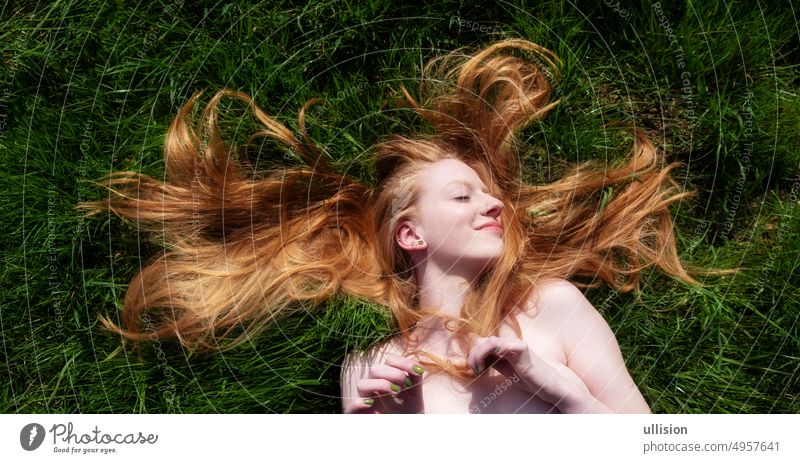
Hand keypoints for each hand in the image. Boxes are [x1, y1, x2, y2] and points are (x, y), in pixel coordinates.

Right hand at [343, 354, 425, 413]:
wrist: (405, 433)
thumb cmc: (408, 415)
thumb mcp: (415, 397)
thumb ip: (415, 380)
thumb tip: (418, 365)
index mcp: (386, 379)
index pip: (388, 361)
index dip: (402, 362)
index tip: (418, 370)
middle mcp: (374, 388)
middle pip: (374, 369)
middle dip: (393, 373)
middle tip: (405, 384)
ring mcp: (365, 401)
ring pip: (361, 384)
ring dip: (380, 384)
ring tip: (396, 392)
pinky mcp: (358, 416)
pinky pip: (350, 407)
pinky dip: (359, 403)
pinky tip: (371, 404)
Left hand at [467, 336, 592, 409]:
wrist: (553, 386)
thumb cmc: (532, 379)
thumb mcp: (506, 371)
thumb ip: (493, 363)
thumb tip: (474, 362)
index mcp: (505, 346)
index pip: (481, 341)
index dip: (472, 353)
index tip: (473, 369)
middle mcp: (509, 342)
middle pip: (482, 339)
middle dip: (472, 355)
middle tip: (475, 371)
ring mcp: (516, 344)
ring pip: (488, 340)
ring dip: (477, 355)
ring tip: (478, 370)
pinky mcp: (521, 350)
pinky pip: (499, 345)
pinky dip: (486, 354)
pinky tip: (486, 368)